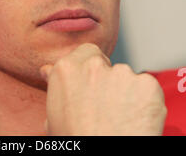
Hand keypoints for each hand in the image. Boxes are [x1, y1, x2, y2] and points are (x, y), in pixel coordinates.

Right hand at [40, 43, 166, 135]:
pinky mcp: (147, 85)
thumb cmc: (76, 141)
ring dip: (125, 92)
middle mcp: (93, 65)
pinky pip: (147, 88)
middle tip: (106, 106)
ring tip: (120, 119)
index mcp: (66, 69)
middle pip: (105, 63)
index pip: (85, 53)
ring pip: (126, 77)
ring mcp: (122, 73)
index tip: (92, 85)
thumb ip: (55, 87)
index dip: (89, 71)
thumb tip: (47, 70)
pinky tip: (135, 119)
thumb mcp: (55, 115)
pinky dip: (144, 102)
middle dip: (106, 80)